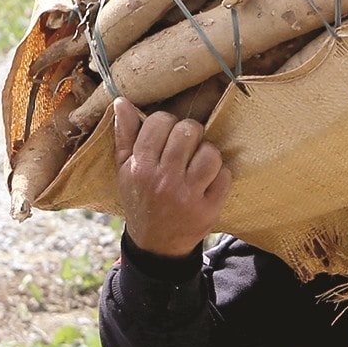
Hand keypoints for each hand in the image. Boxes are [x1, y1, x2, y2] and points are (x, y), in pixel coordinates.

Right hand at [113, 96, 232, 257]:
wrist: (155, 245)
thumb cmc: (140, 200)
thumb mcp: (125, 171)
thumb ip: (124, 136)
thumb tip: (121, 101)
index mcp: (140, 168)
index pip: (160, 122)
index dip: (166, 123)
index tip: (166, 134)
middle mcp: (163, 181)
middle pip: (188, 131)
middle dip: (190, 133)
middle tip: (186, 145)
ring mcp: (187, 196)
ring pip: (211, 152)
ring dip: (208, 153)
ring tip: (199, 162)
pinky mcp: (209, 209)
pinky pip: (225, 176)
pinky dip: (221, 175)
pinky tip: (209, 181)